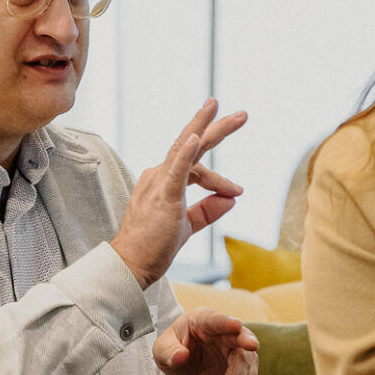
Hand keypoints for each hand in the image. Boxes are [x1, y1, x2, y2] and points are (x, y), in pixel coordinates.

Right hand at [111, 99, 246, 290]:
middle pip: (189, 145)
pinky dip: (186, 153)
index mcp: (163, 182)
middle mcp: (159, 176)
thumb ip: (207, 211)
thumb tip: (232, 199)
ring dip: (204, 127)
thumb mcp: (187, 226)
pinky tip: (196, 138)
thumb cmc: (153, 247)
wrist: (133, 265)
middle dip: (215, 127)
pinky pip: (176, 170)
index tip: (237, 191)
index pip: (195, 169)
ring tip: (223, 110)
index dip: (219, 179)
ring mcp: (159, 183)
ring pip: (184, 148)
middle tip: (241, 115)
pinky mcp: (162, 196)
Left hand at [153, 309, 258, 374]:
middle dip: (246, 341)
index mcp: (202, 321)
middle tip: (253, 345)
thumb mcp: (162, 351)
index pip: (214, 320)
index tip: (236, 324)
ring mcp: (236, 349)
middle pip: (238, 337)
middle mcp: (224, 332)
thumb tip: (180, 356)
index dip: (225, 322)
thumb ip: (168, 352)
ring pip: (244, 362)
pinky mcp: (242, 366)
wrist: (185, 363)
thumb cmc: (173, 349)